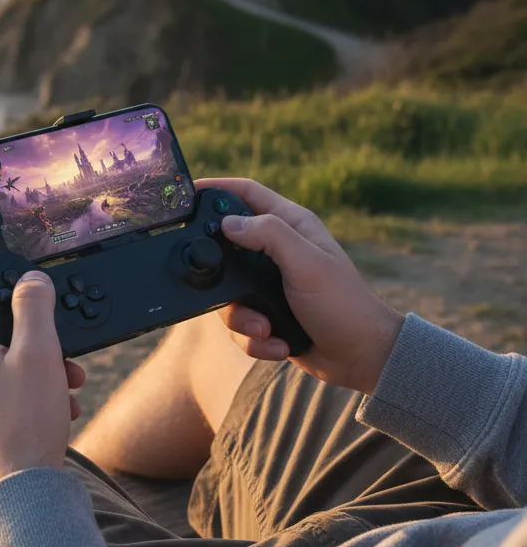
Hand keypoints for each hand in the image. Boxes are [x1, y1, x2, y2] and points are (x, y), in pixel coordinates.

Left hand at [0, 250, 85, 498]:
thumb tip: (29, 281)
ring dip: (32, 359)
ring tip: (68, 378)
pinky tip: (59, 404)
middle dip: (22, 324)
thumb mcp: (38, 353)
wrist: (16, 495)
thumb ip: (33, 307)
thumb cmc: (23, 425)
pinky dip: (26, 386)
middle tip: (53, 333)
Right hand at [195, 179, 403, 393]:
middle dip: (220, 276)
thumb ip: (269, 235)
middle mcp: (276, 251)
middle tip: (223, 287)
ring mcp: (267, 284)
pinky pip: (238, 324)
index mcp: (290, 226)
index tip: (186, 193)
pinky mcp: (264, 313)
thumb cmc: (344, 305)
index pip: (246, 194)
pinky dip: (253, 338)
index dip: (215, 188)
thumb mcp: (307, 264)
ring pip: (226, 294)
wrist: (361, 358)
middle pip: (224, 248)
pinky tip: (278, 344)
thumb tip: (227, 223)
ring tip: (266, 329)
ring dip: (242, 319)